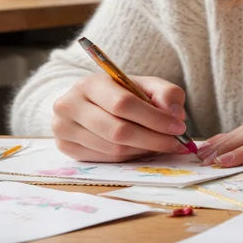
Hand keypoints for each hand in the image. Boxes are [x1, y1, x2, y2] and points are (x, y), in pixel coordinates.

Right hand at [52, 74, 189, 161]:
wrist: (90, 102)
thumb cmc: (123, 93)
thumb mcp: (146, 86)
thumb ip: (166, 94)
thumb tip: (175, 115)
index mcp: (90, 83)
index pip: (123, 104)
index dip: (154, 118)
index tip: (178, 127)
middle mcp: (69, 105)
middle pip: (117, 130)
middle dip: (153, 139)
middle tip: (176, 143)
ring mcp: (63, 128)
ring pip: (112, 148)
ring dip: (143, 150)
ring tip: (163, 145)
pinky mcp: (65, 147)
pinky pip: (105, 159)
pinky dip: (130, 157)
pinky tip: (143, 149)